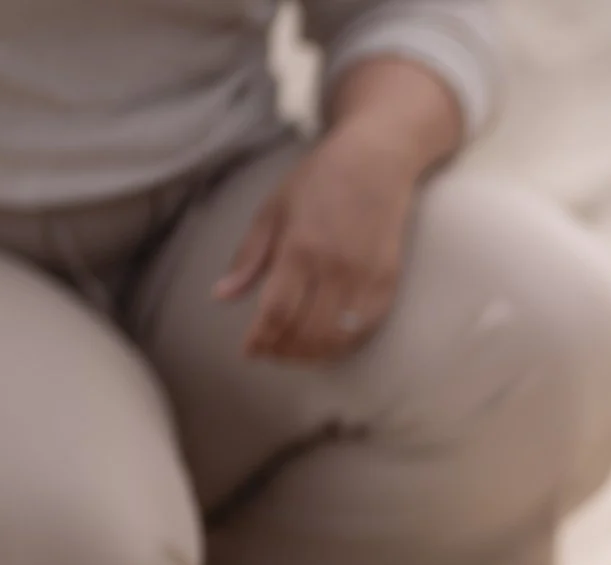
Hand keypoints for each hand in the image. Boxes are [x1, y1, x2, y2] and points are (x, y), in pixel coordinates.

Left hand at [214, 124, 421, 361]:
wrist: (376, 163)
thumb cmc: (319, 182)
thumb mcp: (272, 210)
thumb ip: (249, 256)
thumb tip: (222, 295)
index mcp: (300, 248)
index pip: (276, 311)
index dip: (261, 339)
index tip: (248, 351)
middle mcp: (335, 268)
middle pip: (306, 331)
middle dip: (283, 350)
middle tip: (269, 354)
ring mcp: (365, 278)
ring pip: (336, 337)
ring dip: (312, 354)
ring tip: (294, 354)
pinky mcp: (388, 283)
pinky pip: (364, 329)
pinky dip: (343, 345)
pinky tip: (327, 345)